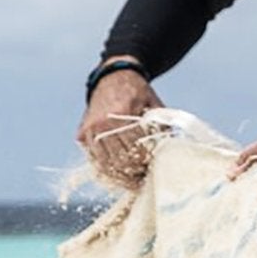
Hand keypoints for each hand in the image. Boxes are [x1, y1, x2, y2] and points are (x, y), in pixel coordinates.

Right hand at [76, 67, 163, 187]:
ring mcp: (90, 129)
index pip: (135, 147)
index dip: (146, 160)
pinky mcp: (83, 133)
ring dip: (119, 176)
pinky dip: (105, 170)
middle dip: (134, 172)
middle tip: (144, 179)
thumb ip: (161, 123)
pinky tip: (117, 176)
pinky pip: (93, 159)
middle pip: (120, 158)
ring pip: (105, 163)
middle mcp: (102, 122)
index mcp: (121, 113)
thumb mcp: (153, 102)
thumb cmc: (137, 91)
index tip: (153, 168)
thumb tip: (173, 145)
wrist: (113, 76)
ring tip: (132, 181)